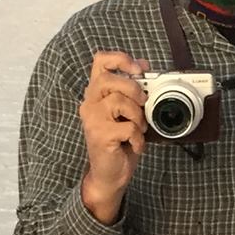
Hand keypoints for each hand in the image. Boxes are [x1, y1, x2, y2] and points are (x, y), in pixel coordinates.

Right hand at [79, 52, 147, 219]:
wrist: (109, 175)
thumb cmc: (119, 143)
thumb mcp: (127, 112)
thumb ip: (131, 89)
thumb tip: (144, 65)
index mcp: (96, 93)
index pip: (99, 61)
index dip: (119, 58)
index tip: (137, 69)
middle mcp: (89, 104)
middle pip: (108, 79)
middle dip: (132, 88)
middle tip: (143, 103)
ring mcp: (93, 120)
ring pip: (118, 101)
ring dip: (137, 115)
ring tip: (138, 128)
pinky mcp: (100, 136)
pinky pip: (127, 126)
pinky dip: (138, 137)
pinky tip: (135, 144)